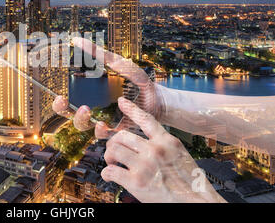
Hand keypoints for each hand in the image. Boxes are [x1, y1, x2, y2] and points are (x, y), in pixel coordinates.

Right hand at [55, 37, 163, 131]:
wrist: (158, 100)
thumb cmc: (138, 81)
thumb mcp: (122, 65)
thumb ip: (102, 55)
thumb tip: (77, 40)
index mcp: (91, 95)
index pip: (69, 99)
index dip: (59, 102)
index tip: (59, 94)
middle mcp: (93, 109)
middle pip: (69, 114)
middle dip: (62, 110)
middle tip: (63, 100)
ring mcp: (103, 120)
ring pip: (82, 126)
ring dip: (80, 119)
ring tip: (85, 109)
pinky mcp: (114, 130)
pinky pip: (101, 134)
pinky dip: (99, 130)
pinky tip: (102, 123)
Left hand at [101, 97, 225, 202]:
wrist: (199, 204)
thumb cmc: (192, 185)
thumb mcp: (181, 157)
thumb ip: (164, 148)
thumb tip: (144, 146)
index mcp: (168, 142)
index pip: (146, 119)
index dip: (131, 109)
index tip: (121, 101)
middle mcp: (155, 149)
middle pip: (122, 136)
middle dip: (113, 143)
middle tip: (113, 153)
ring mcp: (145, 165)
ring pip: (114, 150)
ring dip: (109, 157)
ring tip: (112, 163)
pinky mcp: (136, 181)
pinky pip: (111, 171)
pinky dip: (107, 173)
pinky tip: (110, 176)